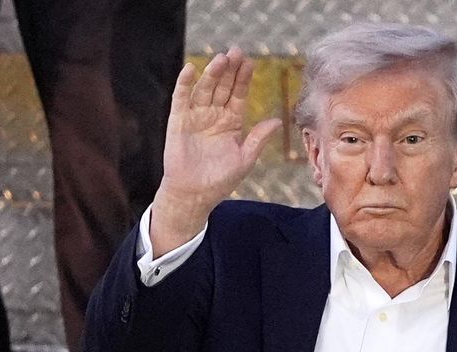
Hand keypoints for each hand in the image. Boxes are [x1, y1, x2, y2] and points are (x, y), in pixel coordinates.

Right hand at [151, 48, 281, 254]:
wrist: (194, 195)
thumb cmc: (220, 180)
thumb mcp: (245, 159)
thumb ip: (259, 138)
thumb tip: (278, 120)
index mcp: (231, 122)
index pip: (238, 95)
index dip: (243, 79)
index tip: (250, 62)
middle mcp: (213, 116)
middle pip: (222, 87)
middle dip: (229, 70)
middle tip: (237, 51)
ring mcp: (195, 116)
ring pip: (205, 89)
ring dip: (212, 73)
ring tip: (221, 59)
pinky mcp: (178, 121)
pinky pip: (181, 99)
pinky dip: (185, 84)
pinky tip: (191, 69)